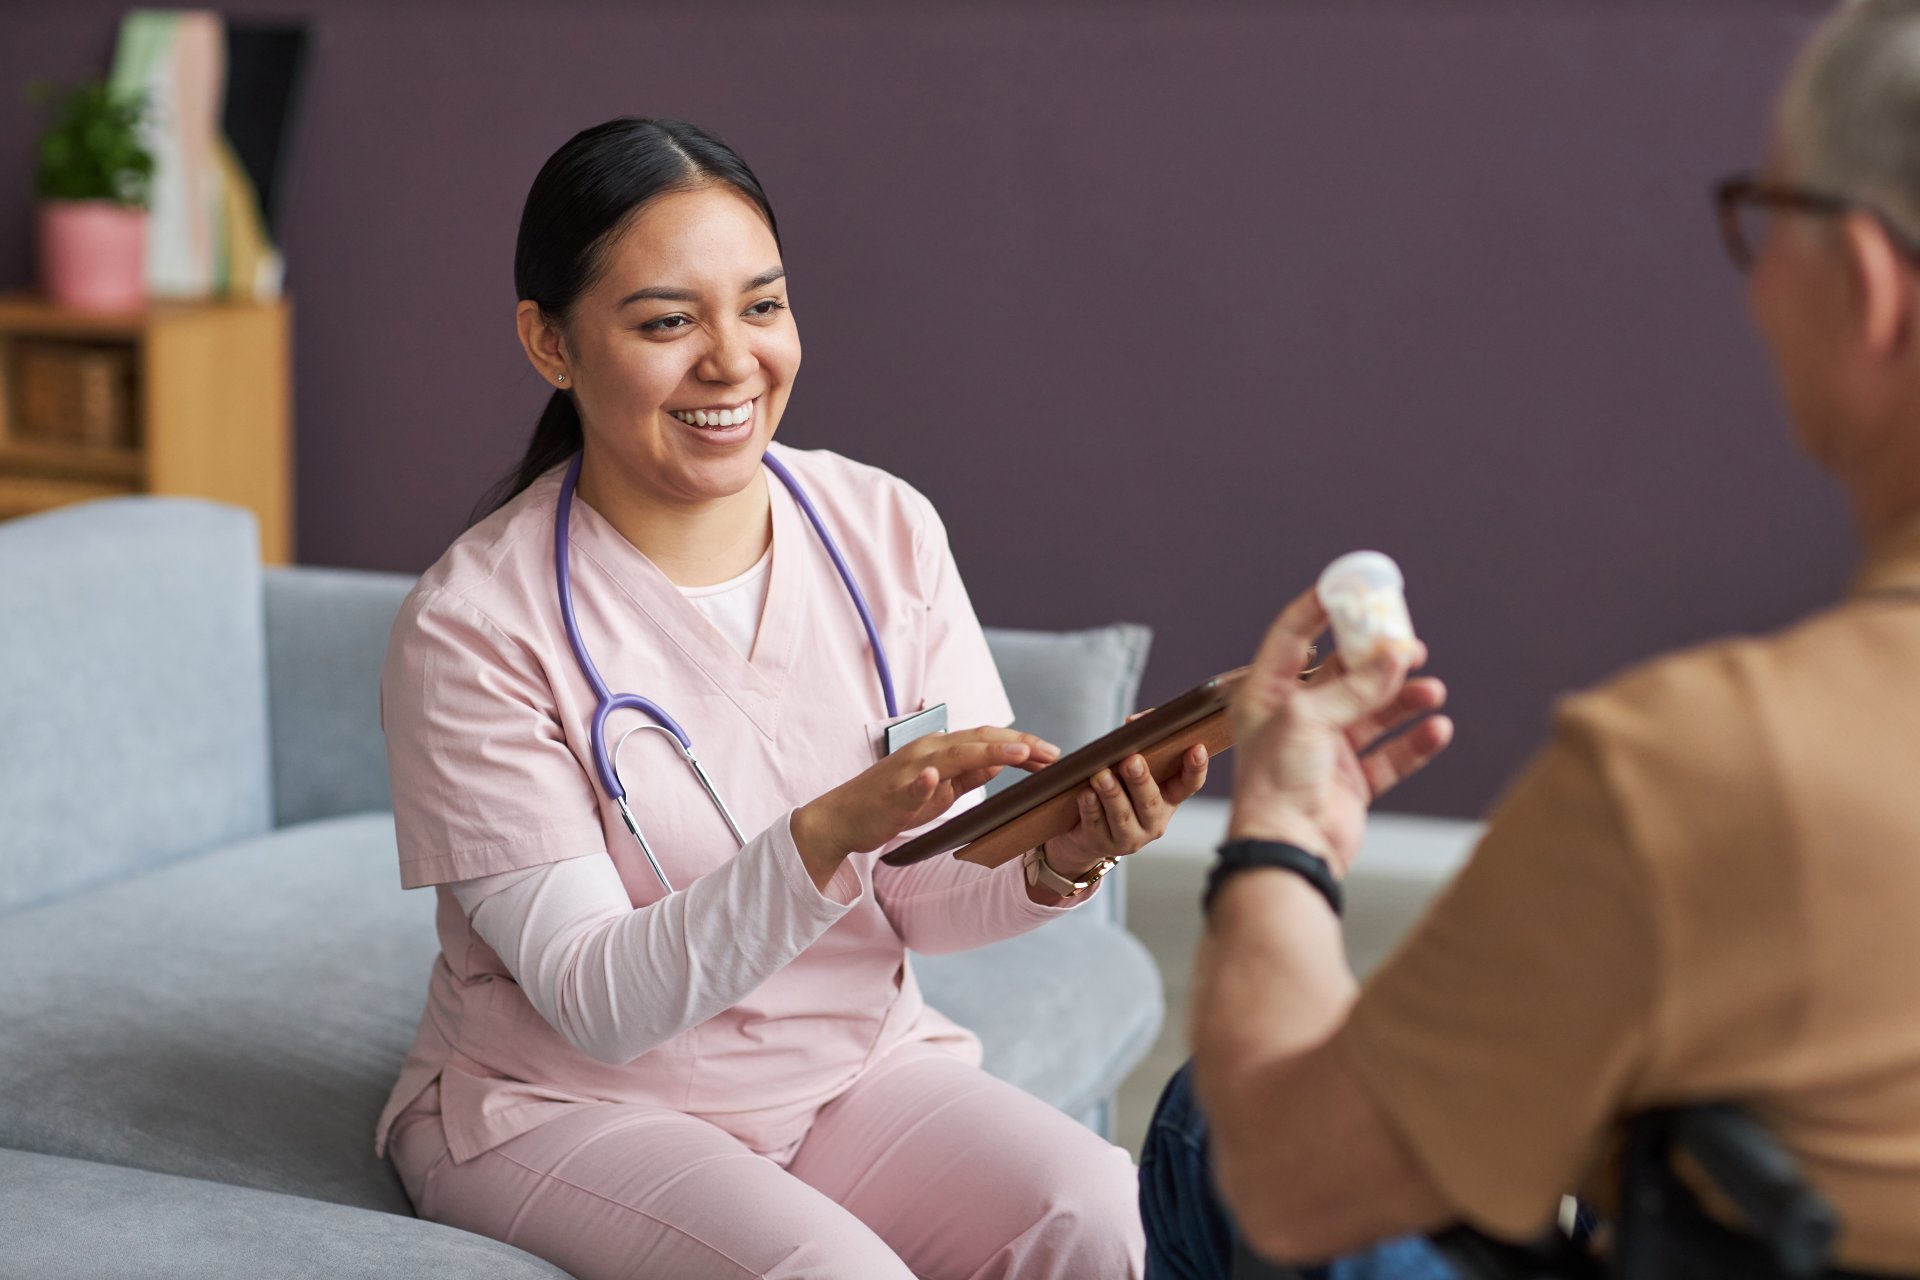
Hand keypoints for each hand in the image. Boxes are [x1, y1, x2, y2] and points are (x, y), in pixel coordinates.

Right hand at [794, 727, 1058, 885]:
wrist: (843, 819)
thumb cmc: (890, 804)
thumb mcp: (940, 791)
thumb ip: (968, 776)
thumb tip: (1001, 761)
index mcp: (940, 749)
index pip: (987, 740)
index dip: (1022, 744)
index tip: (1052, 756)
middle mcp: (927, 749)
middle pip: (979, 740)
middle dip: (1019, 744)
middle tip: (1053, 754)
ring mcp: (908, 769)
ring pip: (953, 753)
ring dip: (988, 750)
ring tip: (1021, 752)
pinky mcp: (892, 792)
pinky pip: (911, 784)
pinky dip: (925, 780)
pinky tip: (936, 777)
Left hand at [1044, 740, 1210, 877]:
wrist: (1084, 832)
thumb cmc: (1114, 787)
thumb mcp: (1128, 766)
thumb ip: (1136, 740)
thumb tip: (1134, 722)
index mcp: (1168, 798)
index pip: (1189, 785)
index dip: (1196, 768)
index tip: (1197, 747)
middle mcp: (1154, 821)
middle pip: (1151, 802)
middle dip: (1141, 780)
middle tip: (1131, 760)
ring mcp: (1130, 836)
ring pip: (1122, 815)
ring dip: (1112, 793)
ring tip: (1101, 775)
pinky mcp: (1103, 843)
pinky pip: (1096, 824)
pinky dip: (1090, 808)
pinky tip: (1085, 794)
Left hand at [1226, 587, 1452, 875]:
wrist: (1288, 849)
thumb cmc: (1277, 783)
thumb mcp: (1308, 719)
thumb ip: (1355, 688)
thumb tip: (1395, 658)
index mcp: (1267, 695)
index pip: (1291, 637)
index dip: (1318, 610)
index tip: (1348, 586)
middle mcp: (1295, 719)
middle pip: (1342, 674)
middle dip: (1378, 659)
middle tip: (1411, 646)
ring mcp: (1325, 750)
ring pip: (1372, 712)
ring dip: (1403, 698)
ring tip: (1431, 689)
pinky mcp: (1351, 782)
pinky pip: (1390, 754)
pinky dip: (1415, 741)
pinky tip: (1437, 728)